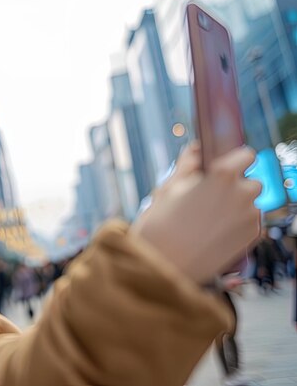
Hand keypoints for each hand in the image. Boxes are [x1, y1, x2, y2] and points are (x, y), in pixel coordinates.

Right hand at [131, 143, 261, 284]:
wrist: (163, 266)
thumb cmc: (161, 225)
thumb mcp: (168, 188)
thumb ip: (187, 164)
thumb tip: (195, 148)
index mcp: (222, 175)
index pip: (246, 155)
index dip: (233, 160)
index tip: (222, 168)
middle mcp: (242, 193)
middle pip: (250, 181)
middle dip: (234, 187)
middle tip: (207, 199)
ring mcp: (250, 217)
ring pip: (251, 203)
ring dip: (237, 206)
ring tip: (208, 219)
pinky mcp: (252, 237)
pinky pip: (251, 222)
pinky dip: (238, 224)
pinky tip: (214, 232)